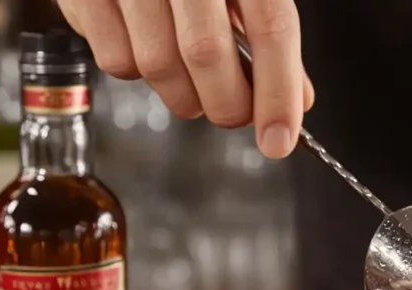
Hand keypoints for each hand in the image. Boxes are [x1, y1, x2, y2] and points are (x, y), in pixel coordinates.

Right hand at [56, 0, 314, 157]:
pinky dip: (139, 73)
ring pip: (158, 66)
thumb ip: (268, 35)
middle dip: (226, 105)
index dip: (277, 93)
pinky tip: (149, 47)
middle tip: (234, 111)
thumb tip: (295, 99)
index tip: (278, 139)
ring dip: (184, 96)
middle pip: (207, 54)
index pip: (270, 28)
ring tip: (193, 81)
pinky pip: (116, 60)